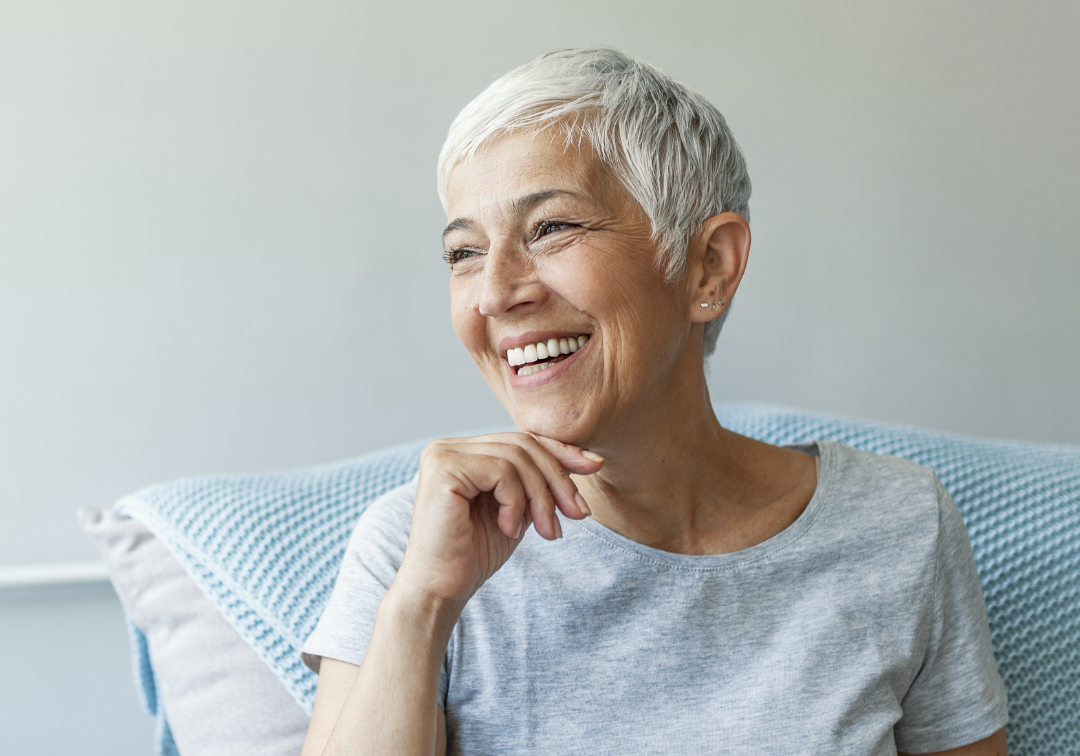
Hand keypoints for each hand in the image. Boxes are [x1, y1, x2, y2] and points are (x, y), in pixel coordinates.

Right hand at [395, 432, 602, 605]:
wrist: (441, 590)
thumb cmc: (474, 555)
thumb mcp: (519, 510)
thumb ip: (538, 482)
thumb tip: (587, 458)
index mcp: (465, 452)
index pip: (521, 439)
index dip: (560, 451)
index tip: (594, 466)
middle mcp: (449, 447)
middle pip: (523, 444)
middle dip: (558, 479)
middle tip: (578, 514)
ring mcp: (443, 454)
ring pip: (517, 457)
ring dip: (541, 497)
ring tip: (546, 531)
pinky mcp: (443, 468)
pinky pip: (501, 471)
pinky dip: (516, 502)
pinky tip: (510, 528)